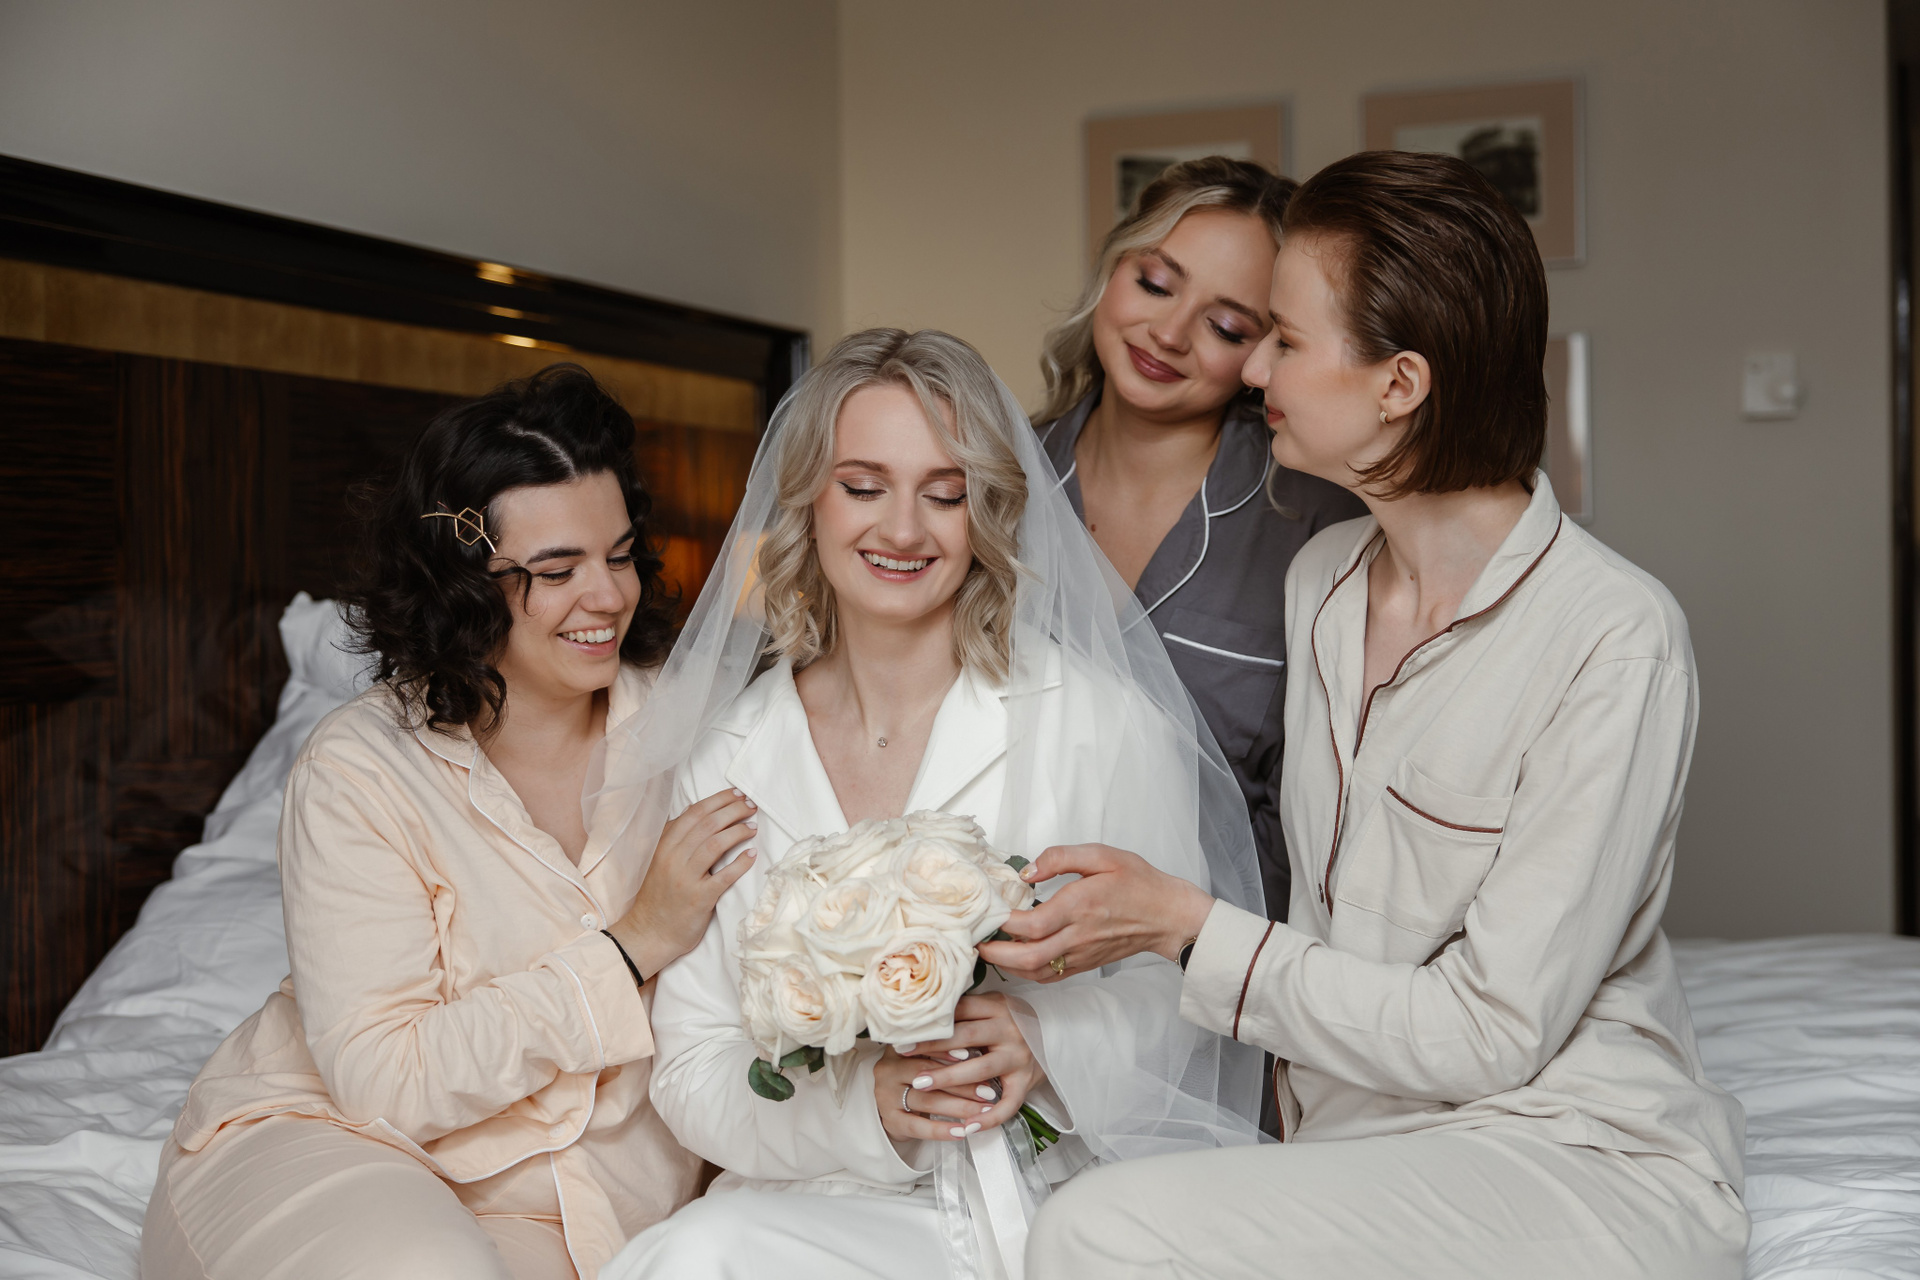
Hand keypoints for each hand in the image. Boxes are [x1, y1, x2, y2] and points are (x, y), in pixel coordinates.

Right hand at [607, 789, 756, 982]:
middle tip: (751, 806)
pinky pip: (723, 877)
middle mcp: (673, 858)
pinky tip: (752, 855)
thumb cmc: (660, 895)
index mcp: (665, 845)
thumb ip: (675, 836)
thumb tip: (694, 810)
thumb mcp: (661, 860)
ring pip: (715, 845)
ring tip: (753, 827)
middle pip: (708, 824)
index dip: (719, 800)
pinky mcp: (699, 898)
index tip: (737, 794)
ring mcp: (686, 878)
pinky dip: (740, 864)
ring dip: (738, 832)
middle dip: (733, 810)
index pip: (695, 813)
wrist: (650, 932)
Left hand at [875, 994, 1043, 1141]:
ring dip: (948, 1077)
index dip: (931, 1021)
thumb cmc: (1013, 1022)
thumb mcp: (993, 1006)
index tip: (904, 1030)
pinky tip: (966, 1127)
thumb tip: (924, 1011)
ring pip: (979, 1069)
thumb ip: (967, 1008)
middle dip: (931, 1047)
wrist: (1056, 1039)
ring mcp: (1019, 1057)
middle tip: (903, 1054)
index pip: (960, 1011)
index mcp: (998, 1006)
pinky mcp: (1026, 1082)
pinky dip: (988, 1118)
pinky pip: (1007, 1104)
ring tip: (920, 1084)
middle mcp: (1010, 1030)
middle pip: (965, 1037)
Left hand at [975, 843, 1213, 981]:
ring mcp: (1081, 954)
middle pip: (1028, 957)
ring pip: (1036, 971)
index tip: (989, 911)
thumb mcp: (1103, 855)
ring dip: (1008, 966)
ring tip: (988, 950)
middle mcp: (1078, 935)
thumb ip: (1061, 857)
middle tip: (976, 941)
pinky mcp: (1085, 964)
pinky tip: (1014, 961)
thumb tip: (1028, 871)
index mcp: (1080, 906)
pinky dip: (1027, 973)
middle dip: (996, 953)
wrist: (1167, 915)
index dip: (1005, 923)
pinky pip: (1050, 976)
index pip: (1033, 925)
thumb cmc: (1138, 882)